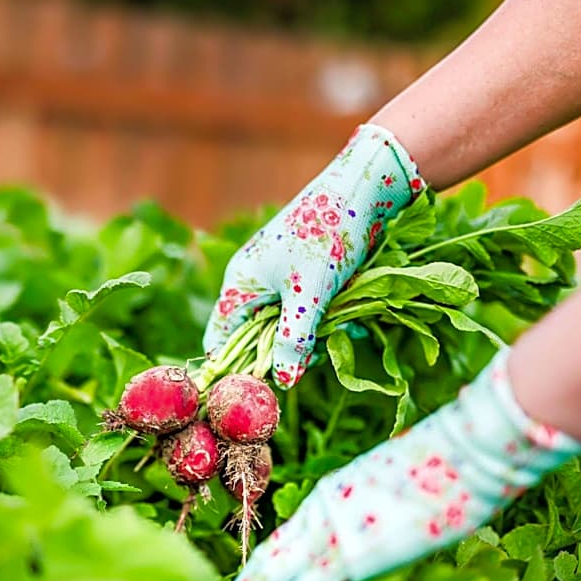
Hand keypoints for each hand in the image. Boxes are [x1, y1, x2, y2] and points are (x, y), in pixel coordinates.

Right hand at [203, 124, 426, 388]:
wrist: (360, 190)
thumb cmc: (326, 237)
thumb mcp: (309, 295)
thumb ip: (292, 340)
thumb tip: (282, 381)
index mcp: (240, 284)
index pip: (219, 340)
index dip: (233, 367)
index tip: (258, 390)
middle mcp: (253, 283)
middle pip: (254, 338)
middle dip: (282, 352)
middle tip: (311, 357)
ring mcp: (278, 278)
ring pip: (284, 326)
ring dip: (308, 335)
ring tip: (335, 327)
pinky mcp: (303, 275)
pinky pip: (305, 310)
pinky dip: (322, 318)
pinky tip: (346, 316)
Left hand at [223, 348, 580, 580]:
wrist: (458, 456)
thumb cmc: (441, 468)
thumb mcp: (396, 485)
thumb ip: (375, 506)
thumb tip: (379, 523)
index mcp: (330, 493)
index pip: (287, 536)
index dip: (265, 561)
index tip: (248, 578)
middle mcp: (321, 512)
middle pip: (273, 556)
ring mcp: (331, 533)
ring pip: (276, 576)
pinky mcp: (348, 557)